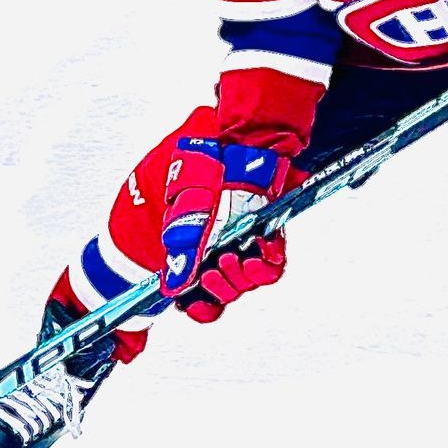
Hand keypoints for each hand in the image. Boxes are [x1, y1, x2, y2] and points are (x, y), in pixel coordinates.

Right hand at [160, 137, 292, 321]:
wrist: (237, 143)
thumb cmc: (206, 169)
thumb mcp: (185, 206)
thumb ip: (182, 246)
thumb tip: (174, 284)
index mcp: (195, 249)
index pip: (196, 294)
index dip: (195, 304)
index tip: (192, 302)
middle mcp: (220, 250)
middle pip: (223, 292)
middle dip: (217, 289)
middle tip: (210, 272)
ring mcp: (245, 245)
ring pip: (246, 283)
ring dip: (239, 279)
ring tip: (230, 258)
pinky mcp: (269, 236)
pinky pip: (273, 265)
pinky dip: (265, 266)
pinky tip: (256, 254)